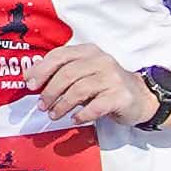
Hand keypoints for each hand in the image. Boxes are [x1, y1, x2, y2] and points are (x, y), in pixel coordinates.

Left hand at [33, 38, 166, 128]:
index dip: (41, 70)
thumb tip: (30, 78)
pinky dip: (82, 114)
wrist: (141, 96)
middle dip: (50, 92)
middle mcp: (101, 61)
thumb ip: (62, 73)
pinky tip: (76, 119)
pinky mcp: (120, 96)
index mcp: (89, 52)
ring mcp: (112, 78)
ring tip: (55, 114)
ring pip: (79, 90)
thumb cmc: (106, 86)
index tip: (30, 85)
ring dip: (62, 105)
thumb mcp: (85, 73)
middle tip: (42, 105)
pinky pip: (95, 106)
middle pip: (67, 74)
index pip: (60, 55)